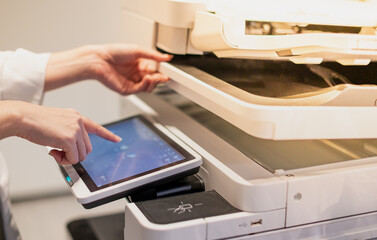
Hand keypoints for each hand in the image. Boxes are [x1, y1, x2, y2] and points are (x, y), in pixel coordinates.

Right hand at [0, 101, 120, 164]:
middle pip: (88, 147)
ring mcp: (75, 130)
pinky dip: (64, 160)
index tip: (117, 139)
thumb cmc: (34, 121)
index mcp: (76, 116)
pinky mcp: (69, 139)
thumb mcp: (57, 122)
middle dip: (75, 153)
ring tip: (54, 150)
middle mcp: (78, 122)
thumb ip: (68, 132)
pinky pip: (73, 159)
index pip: (96, 127)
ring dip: (68, 157)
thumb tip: (72, 149)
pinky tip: (53, 152)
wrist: (23, 117)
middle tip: (59, 152)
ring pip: (81, 155)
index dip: (107, 135)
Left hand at [94, 44, 172, 93]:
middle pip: (154, 80)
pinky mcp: (127, 90)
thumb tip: (167, 57)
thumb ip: (154, 56)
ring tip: (154, 77)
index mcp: (140, 64)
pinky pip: (140, 90)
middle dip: (160, 79)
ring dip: (154, 83)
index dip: (163, 72)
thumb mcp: (138, 51)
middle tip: (165, 77)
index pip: (156, 70)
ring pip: (149, 87)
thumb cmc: (114, 52)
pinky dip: (146, 85)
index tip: (170, 72)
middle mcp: (137, 74)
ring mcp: (132, 83)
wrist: (99, 60)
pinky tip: (147, 79)